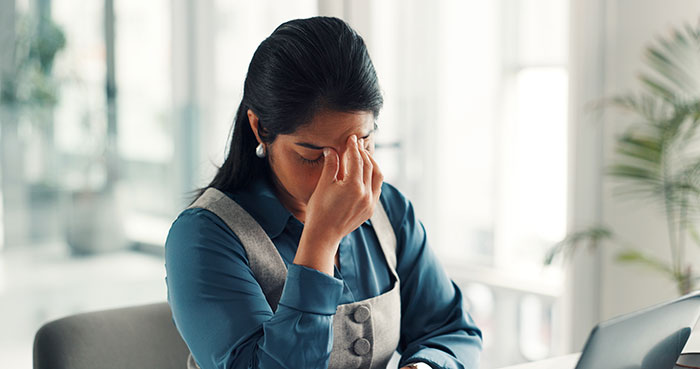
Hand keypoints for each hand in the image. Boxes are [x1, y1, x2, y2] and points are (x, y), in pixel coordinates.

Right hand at [293, 134, 382, 274]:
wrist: (323, 235)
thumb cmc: (319, 210)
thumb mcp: (323, 185)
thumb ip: (331, 165)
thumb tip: (332, 149)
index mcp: (353, 186)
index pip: (357, 160)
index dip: (353, 147)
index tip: (351, 138)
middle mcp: (366, 194)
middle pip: (369, 165)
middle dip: (363, 152)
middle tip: (356, 144)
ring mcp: (370, 203)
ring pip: (377, 176)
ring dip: (372, 163)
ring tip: (364, 155)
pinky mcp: (370, 210)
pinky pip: (377, 188)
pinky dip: (373, 177)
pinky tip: (366, 173)